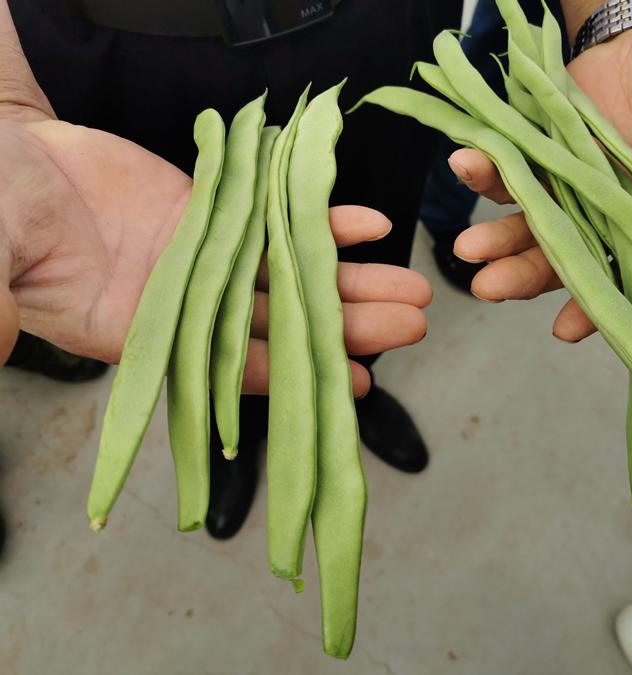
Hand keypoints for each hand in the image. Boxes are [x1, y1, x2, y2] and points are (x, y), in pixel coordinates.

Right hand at [0, 118, 429, 396]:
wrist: (15, 157)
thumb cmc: (0, 207)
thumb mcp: (0, 256)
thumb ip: (1, 300)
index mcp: (145, 333)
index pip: (231, 365)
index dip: (294, 377)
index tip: (353, 386)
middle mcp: (190, 304)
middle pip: (282, 323)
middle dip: (346, 327)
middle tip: (412, 328)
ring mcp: (211, 257)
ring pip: (293, 274)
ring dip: (353, 281)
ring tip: (413, 291)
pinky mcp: (220, 214)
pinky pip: (280, 218)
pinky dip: (323, 220)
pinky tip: (369, 226)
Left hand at [449, 20, 631, 340]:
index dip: (604, 302)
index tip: (568, 329)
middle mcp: (610, 213)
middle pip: (570, 257)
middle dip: (530, 274)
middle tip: (488, 286)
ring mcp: (572, 189)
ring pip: (533, 226)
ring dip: (499, 238)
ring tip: (466, 247)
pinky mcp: (542, 159)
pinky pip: (512, 176)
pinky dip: (489, 176)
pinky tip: (466, 168)